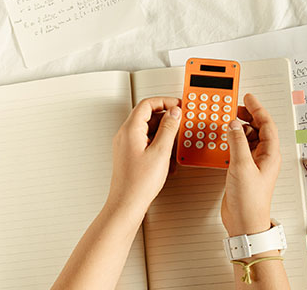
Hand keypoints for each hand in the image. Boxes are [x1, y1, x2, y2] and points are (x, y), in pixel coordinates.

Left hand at [107, 97, 180, 212]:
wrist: (127, 204)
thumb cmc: (138, 183)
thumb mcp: (160, 152)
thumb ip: (169, 129)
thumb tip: (174, 113)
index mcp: (130, 130)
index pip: (147, 104)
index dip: (164, 101)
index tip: (178, 106)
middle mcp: (126, 135)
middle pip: (148, 116)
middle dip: (167, 118)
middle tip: (180, 122)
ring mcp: (127, 146)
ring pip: (148, 130)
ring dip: (164, 133)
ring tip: (176, 143)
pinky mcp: (131, 155)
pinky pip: (146, 142)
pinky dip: (159, 144)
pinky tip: (168, 156)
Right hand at [221, 93, 281, 236]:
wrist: (244, 222)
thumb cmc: (250, 201)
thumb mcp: (242, 166)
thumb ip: (237, 142)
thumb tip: (233, 125)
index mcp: (270, 154)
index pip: (266, 124)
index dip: (257, 108)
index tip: (247, 97)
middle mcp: (263, 157)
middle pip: (258, 128)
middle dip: (247, 115)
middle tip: (235, 106)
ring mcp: (253, 163)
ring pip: (248, 138)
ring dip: (237, 128)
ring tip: (227, 120)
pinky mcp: (243, 170)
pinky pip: (239, 148)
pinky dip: (231, 141)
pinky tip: (223, 139)